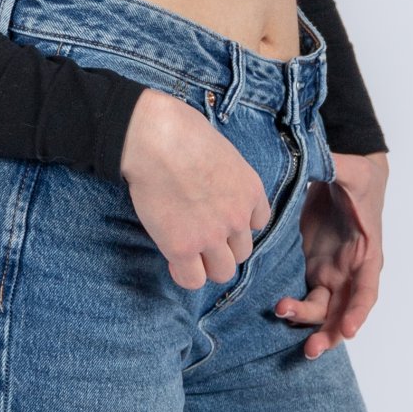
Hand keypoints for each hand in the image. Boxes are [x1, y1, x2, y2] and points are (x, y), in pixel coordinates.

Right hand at [118, 85, 271, 291]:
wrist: (155, 138)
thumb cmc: (181, 131)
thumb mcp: (222, 151)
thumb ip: (225, 177)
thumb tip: (210, 184)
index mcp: (251, 190)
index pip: (257, 223)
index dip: (236, 224)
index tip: (216, 217)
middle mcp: (238, 217)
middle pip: (242, 253)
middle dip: (223, 248)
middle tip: (198, 235)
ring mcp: (212, 235)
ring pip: (223, 272)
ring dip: (206, 265)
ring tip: (187, 251)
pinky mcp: (183, 247)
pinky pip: (193, 280)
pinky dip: (184, 274)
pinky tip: (173, 258)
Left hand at [276, 149, 388, 357]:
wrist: (345, 173)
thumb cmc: (356, 174)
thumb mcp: (349, 169)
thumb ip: (336, 168)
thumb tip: (320, 161)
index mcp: (367, 253)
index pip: (366, 290)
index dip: (358, 311)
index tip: (348, 329)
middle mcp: (350, 270)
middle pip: (342, 311)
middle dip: (329, 333)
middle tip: (310, 349)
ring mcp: (330, 271)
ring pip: (321, 309)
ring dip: (306, 323)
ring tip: (281, 317)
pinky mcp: (311, 267)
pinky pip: (304, 296)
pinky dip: (293, 310)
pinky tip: (275, 313)